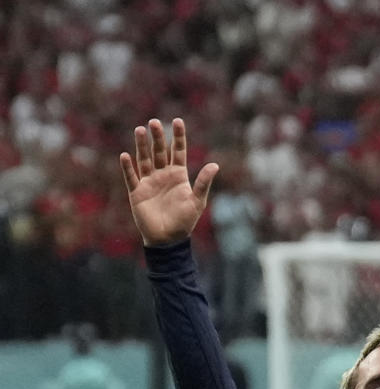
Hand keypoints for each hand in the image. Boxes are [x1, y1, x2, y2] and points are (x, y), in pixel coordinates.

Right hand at [119, 118, 218, 246]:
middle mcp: (163, 175)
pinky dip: (128, 167)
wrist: (168, 239)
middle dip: (157, 137)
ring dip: (141, 146)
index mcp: (178, 175)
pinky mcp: (137, 192)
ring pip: (144, 159)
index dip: (178, 136)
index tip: (178, 120)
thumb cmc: (185, 221)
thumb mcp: (197, 201)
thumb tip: (215, 165)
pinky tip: (125, 155)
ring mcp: (149, 182)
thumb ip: (203, 182)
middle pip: (159, 151)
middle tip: (154, 122)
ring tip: (140, 130)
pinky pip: (131, 177)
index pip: (177, 151)